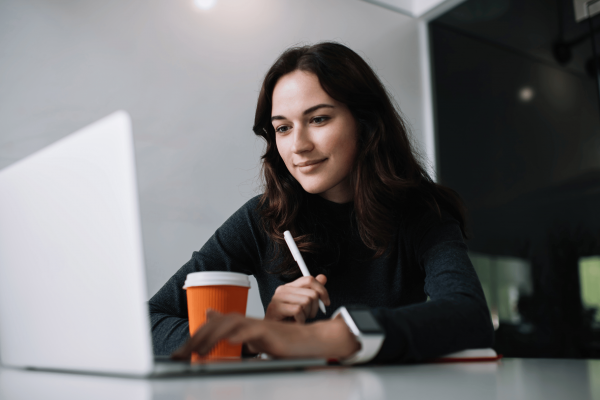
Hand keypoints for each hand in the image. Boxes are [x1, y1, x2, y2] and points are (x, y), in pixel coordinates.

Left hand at [171, 309, 359, 359]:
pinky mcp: (268, 332)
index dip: (195, 339)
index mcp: (242, 325)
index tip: (179, 355)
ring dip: (209, 338)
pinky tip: (222, 345)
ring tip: (195, 353)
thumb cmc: (284, 345)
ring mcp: (257, 326)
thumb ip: (236, 335)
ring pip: (228, 325)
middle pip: (216, 325)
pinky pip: (248, 332)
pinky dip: (234, 337)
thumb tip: (216, 327)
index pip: (213, 328)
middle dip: (195, 339)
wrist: (310, 342)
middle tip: (179, 356)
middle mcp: (247, 322)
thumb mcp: (254, 342)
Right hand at [265, 274, 329, 322]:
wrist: (276, 334)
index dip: (322, 290)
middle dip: (315, 307)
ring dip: (307, 314)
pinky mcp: (275, 308)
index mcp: (290, 286)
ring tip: (300, 319)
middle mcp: (283, 289)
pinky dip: (300, 320)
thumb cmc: (290, 319)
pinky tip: (295, 322)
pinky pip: (298, 311)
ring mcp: (277, 298)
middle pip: (311, 293)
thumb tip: (323, 277)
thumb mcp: (304, 304)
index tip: (327, 302)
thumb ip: (313, 290)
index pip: (309, 279)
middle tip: (308, 315)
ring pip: (306, 301)